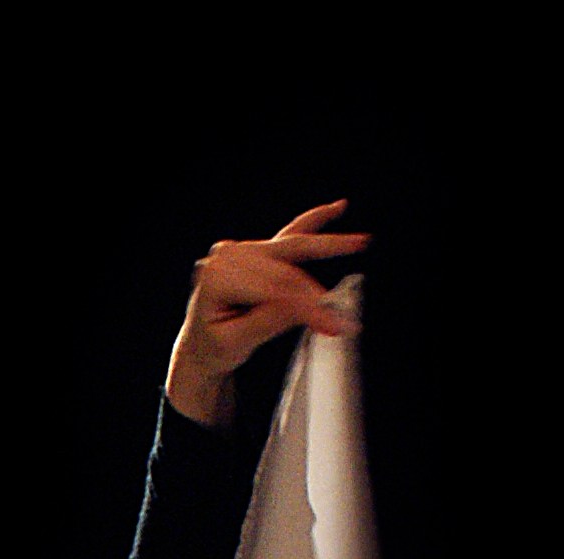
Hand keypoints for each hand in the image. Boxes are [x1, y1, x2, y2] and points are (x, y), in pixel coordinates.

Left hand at [164, 202, 367, 426]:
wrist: (202, 346)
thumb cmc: (213, 346)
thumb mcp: (235, 342)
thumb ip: (267, 322)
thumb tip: (302, 308)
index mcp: (217, 277)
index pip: (271, 290)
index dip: (305, 307)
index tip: (331, 325)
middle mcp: (229, 256)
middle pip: (285, 270)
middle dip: (316, 292)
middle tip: (341, 315)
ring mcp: (245, 249)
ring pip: (294, 249)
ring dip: (329, 245)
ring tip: (361, 241)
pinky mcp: (260, 251)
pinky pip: (292, 233)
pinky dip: (315, 221)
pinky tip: (336, 208)